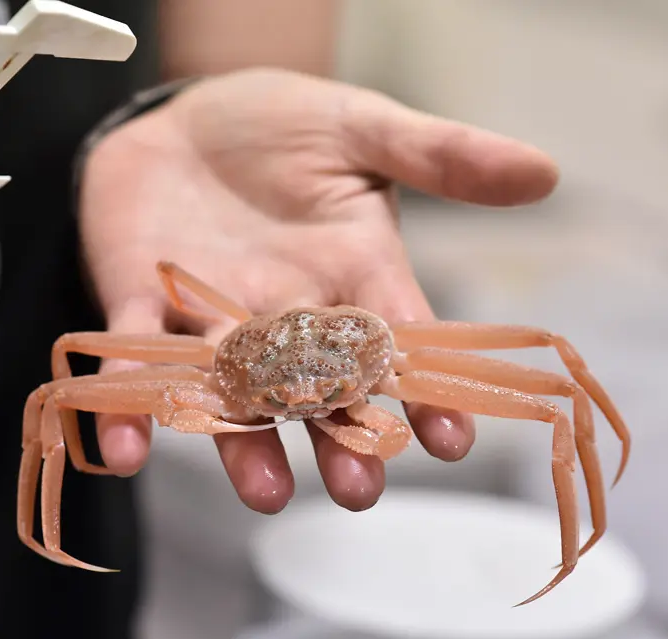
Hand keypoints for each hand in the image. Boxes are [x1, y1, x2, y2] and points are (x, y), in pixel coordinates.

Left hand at [78, 68, 557, 513]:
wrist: (188, 116)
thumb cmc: (283, 124)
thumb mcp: (362, 129)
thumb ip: (440, 154)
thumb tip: (545, 172)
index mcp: (347, 277)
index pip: (392, 341)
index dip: (419, 390)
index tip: (450, 439)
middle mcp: (286, 314)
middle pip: (316, 389)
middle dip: (334, 439)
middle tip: (357, 491)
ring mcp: (213, 316)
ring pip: (231, 392)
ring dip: (241, 444)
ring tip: (264, 492)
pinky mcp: (141, 303)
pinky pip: (135, 356)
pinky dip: (126, 403)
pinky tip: (123, 452)